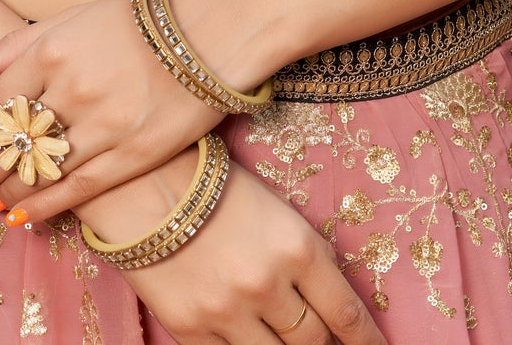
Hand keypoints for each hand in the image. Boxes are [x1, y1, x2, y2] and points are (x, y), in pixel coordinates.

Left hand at [0, 0, 225, 224]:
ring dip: (8, 191)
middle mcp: (71, 88)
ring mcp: (102, 124)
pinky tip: (23, 215)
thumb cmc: (137, 21)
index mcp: (53, 50)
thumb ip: (17, 44)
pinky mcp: (130, 154)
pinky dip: (43, 206)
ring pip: (38, 172)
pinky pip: (75, 190)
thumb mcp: (73, 18)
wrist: (209, 33)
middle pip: (10, 143)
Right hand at [106, 156, 384, 344]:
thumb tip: (328, 311)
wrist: (143, 183)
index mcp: (298, 246)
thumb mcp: (276, 213)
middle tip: (326, 343)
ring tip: (288, 340)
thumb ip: (304, 261)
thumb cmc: (216, 189)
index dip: (368, 344)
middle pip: (313, 343)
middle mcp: (268, 284)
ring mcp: (229, 312)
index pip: (346, 313)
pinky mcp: (192, 330)